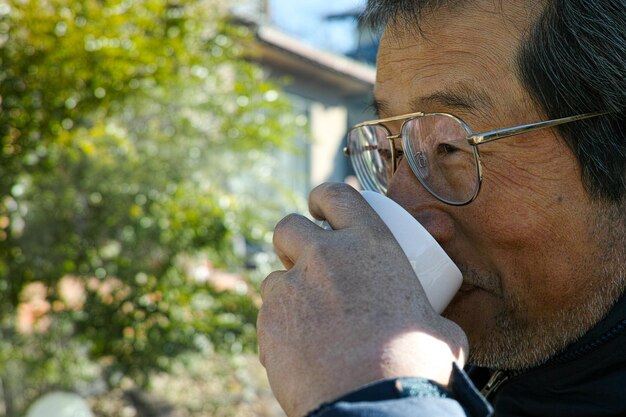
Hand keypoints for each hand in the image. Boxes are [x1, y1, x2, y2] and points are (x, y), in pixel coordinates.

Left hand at [257, 183, 467, 416]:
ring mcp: (291, 288)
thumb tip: (438, 328)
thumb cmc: (415, 365)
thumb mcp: (437, 328)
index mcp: (369, 244)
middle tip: (305, 261)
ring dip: (287, 291)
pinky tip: (301, 351)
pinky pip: (267, 317)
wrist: (375, 405)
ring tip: (307, 319)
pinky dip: (280, 328)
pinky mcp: (269, 323)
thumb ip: (428, 316)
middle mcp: (324, 256)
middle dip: (293, 240)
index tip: (319, 209)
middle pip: (288, 227)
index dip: (323, 198)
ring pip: (274, 277)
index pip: (335, 195)